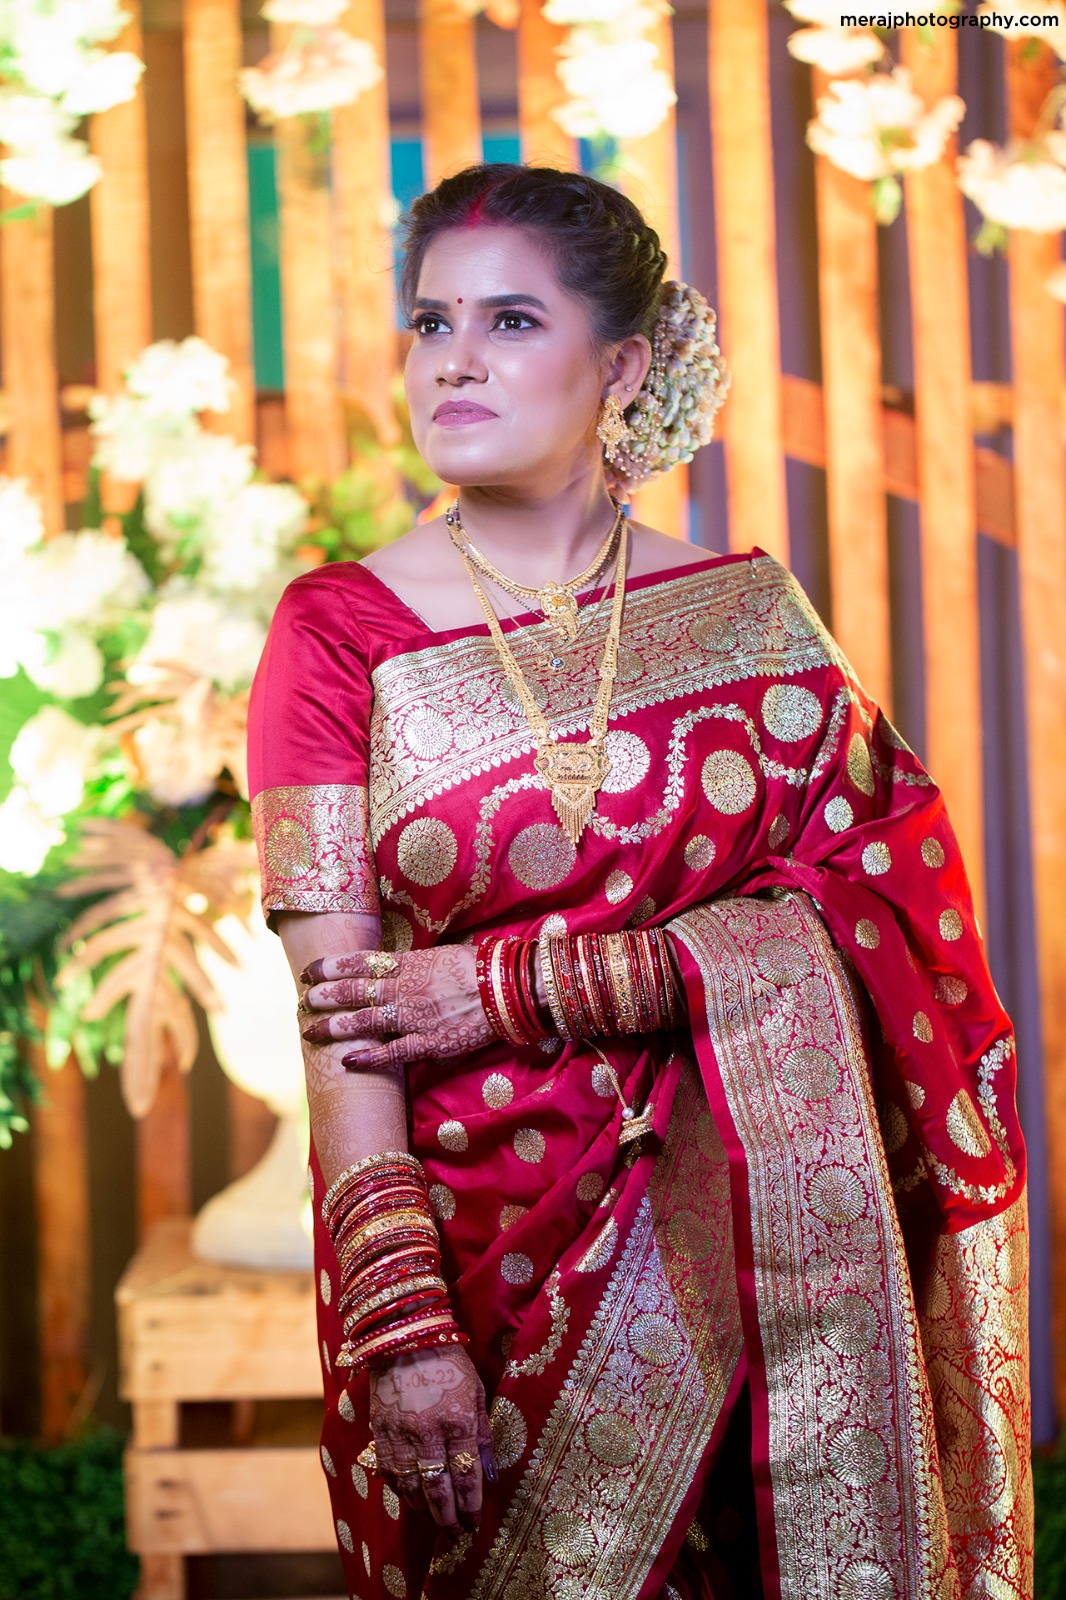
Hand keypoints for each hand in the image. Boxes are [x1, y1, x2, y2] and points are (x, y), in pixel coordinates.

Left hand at [299, 946, 495, 1069]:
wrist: (508, 989)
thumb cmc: (477, 968)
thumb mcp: (440, 955)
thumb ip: (411, 963)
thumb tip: (388, 965)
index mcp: (408, 963)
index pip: (359, 962)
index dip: (331, 968)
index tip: (310, 972)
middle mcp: (405, 988)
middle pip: (354, 991)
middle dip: (324, 997)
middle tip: (303, 1002)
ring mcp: (414, 1016)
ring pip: (364, 1022)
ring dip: (334, 1027)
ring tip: (310, 1031)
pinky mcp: (428, 1042)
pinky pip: (392, 1052)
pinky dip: (368, 1057)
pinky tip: (347, 1061)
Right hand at [369, 1346, 496, 1530]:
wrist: (406, 1335)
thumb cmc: (449, 1360)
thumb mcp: (476, 1391)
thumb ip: (482, 1434)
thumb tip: (490, 1474)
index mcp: (458, 1420)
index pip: (466, 1477)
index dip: (471, 1507)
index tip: (474, 1525)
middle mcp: (428, 1432)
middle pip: (439, 1491)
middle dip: (449, 1519)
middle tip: (456, 1534)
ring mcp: (401, 1433)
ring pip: (412, 1488)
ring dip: (425, 1510)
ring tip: (436, 1519)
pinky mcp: (380, 1431)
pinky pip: (390, 1473)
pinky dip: (401, 1491)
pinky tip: (412, 1497)